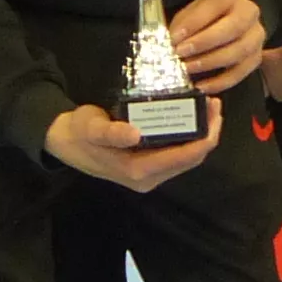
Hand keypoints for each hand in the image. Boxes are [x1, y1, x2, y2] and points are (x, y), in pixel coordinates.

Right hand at [47, 97, 219, 187]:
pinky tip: (191, 116)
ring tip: (208, 106)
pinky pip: (177, 154)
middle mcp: (149, 178)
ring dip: (200, 134)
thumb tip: (135, 133)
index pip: (184, 157)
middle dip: (208, 132)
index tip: (214, 112)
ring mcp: (150, 174)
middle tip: (215, 103)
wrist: (66, 143)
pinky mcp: (148, 166)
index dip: (205, 136)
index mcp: (138, 171)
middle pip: (191, 158)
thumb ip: (111, 132)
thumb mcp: (91, 128)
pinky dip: (189, 136)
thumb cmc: (80, 133)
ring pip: (186, 157)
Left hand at [166, 0, 267, 91]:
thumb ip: (183, 23)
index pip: (216, 4)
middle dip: (203, 42)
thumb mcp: (192, 10)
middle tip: (181, 53)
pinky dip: (219, 82)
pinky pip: (240, 73)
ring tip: (188, 68)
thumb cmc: (208, 16)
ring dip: (210, 62)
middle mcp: (248, 13)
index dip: (195, 22)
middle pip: (232, 28)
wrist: (230, 20)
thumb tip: (171, 40)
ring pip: (239, 51)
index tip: (175, 36)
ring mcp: (255, 36)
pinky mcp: (255, 58)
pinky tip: (202, 85)